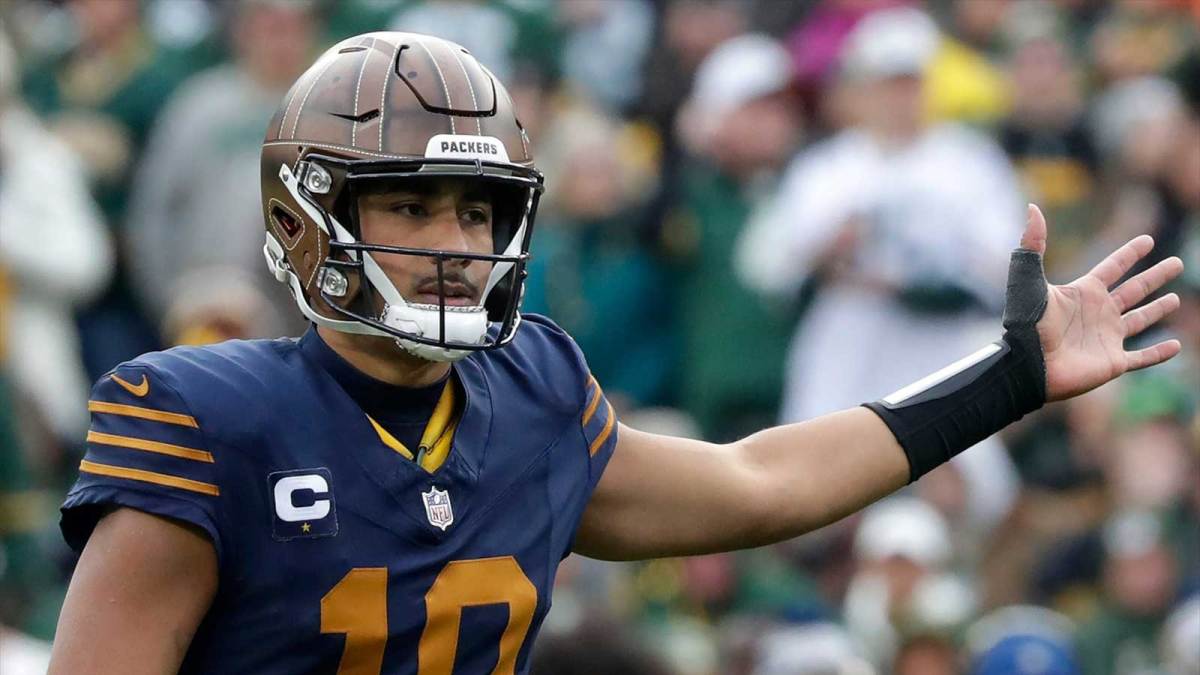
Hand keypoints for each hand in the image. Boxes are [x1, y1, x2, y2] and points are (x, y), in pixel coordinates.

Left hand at [1022, 205, 1184, 400]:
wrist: (1027, 364)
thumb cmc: (1026, 323)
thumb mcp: (1028, 279)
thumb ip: (1033, 245)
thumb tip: (1032, 208)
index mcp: (1083, 292)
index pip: (1113, 267)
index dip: (1129, 254)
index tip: (1147, 240)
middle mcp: (1098, 313)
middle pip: (1134, 290)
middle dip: (1154, 277)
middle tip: (1176, 263)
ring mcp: (1107, 338)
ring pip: (1140, 320)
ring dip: (1157, 310)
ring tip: (1176, 299)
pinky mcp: (1112, 362)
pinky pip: (1142, 357)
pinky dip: (1158, 353)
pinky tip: (1175, 346)